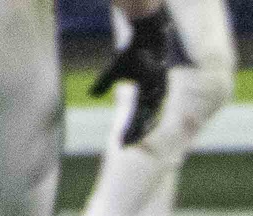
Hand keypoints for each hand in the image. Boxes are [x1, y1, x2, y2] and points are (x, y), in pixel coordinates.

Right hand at [91, 6, 173, 146]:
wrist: (147, 34)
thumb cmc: (133, 54)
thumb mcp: (115, 71)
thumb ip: (105, 84)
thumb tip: (91, 95)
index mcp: (146, 97)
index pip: (138, 119)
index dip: (130, 132)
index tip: (121, 145)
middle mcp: (155, 94)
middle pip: (147, 118)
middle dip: (137, 131)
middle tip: (128, 143)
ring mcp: (160, 83)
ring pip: (152, 104)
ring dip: (144, 117)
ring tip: (137, 130)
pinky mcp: (161, 70)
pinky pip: (154, 83)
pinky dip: (149, 92)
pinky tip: (144, 98)